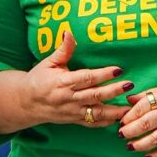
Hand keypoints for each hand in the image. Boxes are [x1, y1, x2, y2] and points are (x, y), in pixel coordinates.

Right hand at [17, 37, 131, 125]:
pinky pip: (92, 123)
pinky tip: (120, 119)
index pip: (86, 78)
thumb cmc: (39, 79)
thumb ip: (63, 50)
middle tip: (129, 85)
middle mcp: (68, 98)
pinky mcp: (74, 120)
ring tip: (130, 107)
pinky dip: (106, 123)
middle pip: (94, 95)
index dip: (102, 74)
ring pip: (96, 113)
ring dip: (114, 111)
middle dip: (113, 91)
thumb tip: (69, 32)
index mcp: (62, 82)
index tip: (118, 69)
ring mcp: (72, 112)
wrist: (26, 103)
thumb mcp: (48, 63)